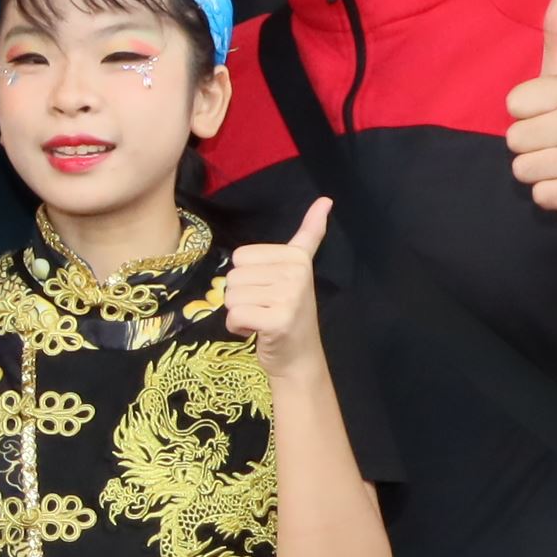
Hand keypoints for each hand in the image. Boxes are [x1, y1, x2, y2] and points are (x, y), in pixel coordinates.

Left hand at [221, 195, 330, 369]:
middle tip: (265, 309)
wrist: (299, 356)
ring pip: (231, 297)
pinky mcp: (278, 320)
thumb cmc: (289, 311)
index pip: (240, 257)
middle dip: (241, 298)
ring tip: (262, 319)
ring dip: (239, 313)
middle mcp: (295, 273)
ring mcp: (288, 297)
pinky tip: (258, 331)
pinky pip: (234, 316)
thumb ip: (309, 235)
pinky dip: (238, 328)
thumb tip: (325, 200)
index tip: (269, 290)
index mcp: (296, 257)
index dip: (246, 277)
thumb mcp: (297, 269)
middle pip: (233, 277)